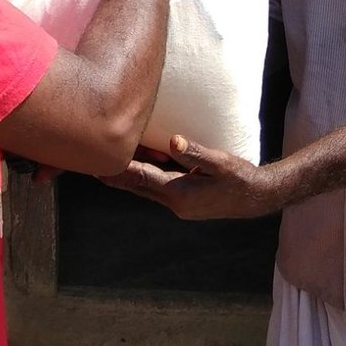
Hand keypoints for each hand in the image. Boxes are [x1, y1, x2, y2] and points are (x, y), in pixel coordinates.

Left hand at [100, 134, 285, 219]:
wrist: (256, 198)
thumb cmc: (240, 179)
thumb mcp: (221, 163)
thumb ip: (196, 152)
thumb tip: (174, 141)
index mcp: (179, 193)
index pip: (141, 179)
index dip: (118, 169)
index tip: (96, 163)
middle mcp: (174, 202)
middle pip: (137, 186)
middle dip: (115, 175)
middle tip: (89, 164)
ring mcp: (179, 204)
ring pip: (145, 188)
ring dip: (128, 176)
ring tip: (106, 163)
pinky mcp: (184, 201)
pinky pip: (157, 188)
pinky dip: (145, 177)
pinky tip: (140, 165)